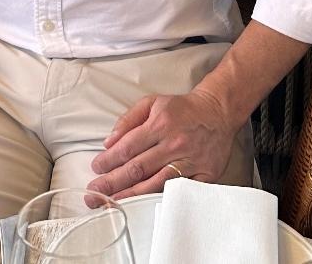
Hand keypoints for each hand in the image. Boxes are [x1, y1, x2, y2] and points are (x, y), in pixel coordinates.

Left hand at [86, 90, 236, 202]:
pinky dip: (162, 200)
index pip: (127, 148)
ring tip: (111, 203)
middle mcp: (174, 144)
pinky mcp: (205, 175)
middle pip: (138, 169)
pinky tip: (145, 207)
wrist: (218, 111)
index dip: (108, 162)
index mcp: (160, 124)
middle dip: (112, 184)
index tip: (96, 169)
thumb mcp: (152, 103)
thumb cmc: (182, 109)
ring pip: (156, 184)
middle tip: (94, 194)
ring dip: (131, 196)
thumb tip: (109, 143)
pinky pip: (180, 192)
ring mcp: (190, 161)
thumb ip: (128, 120)